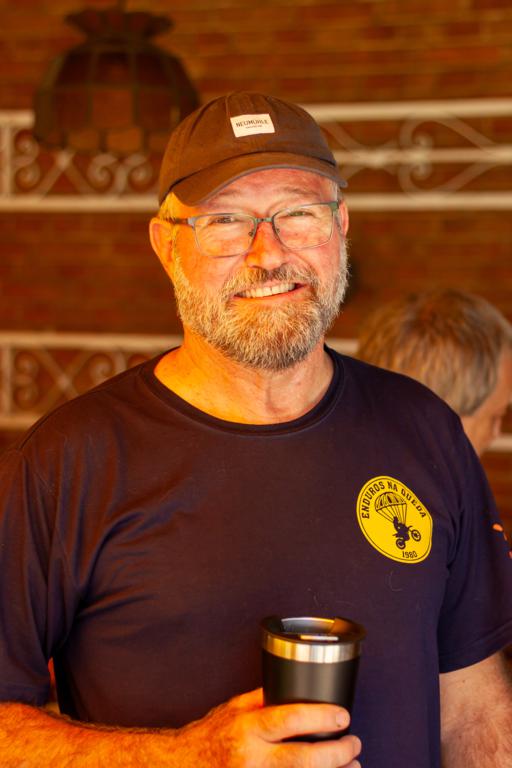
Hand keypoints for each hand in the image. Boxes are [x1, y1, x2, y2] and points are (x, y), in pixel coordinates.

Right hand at [173, 688, 361, 766]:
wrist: (184, 765)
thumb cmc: (212, 734)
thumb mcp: (236, 707)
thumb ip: (265, 699)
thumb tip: (297, 686)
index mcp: (248, 727)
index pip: (290, 719)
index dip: (321, 718)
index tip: (342, 716)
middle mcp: (252, 757)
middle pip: (302, 759)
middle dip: (336, 753)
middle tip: (354, 743)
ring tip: (353, 765)